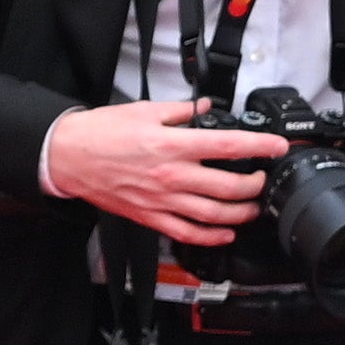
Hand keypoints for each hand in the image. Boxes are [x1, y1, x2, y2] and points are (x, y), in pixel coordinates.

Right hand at [43, 98, 283, 244]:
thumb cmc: (100, 133)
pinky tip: (226, 232)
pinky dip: (212, 236)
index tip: (278, 146)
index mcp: (172, 145)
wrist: (66, 156)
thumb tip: (206, 107)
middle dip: (255, 184)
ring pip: (215, 215)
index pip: (228, 147)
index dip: (260, 147)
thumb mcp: (144, 111)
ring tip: (253, 206)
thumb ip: (180, 111)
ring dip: (242, 213)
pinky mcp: (151, 217)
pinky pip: (188, 233)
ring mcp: (162, 200)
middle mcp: (172, 175)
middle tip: (262, 178)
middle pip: (229, 187)